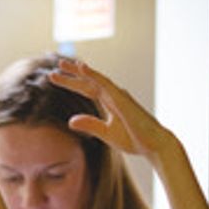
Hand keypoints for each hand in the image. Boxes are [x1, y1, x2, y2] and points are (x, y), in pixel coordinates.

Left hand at [48, 58, 174, 160]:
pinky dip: (93, 75)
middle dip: (71, 74)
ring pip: (95, 79)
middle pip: (88, 81)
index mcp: (110, 102)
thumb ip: (89, 125)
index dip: (71, 82)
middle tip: (54, 68)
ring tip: (62, 64)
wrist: (154, 145)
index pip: (86, 88)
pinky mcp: (122, 99)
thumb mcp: (105, 133)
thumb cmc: (134, 139)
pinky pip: (105, 84)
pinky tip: (82, 68)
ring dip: (79, 70)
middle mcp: (113, 94)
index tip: (54, 77)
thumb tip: (70, 121)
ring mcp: (118, 95)